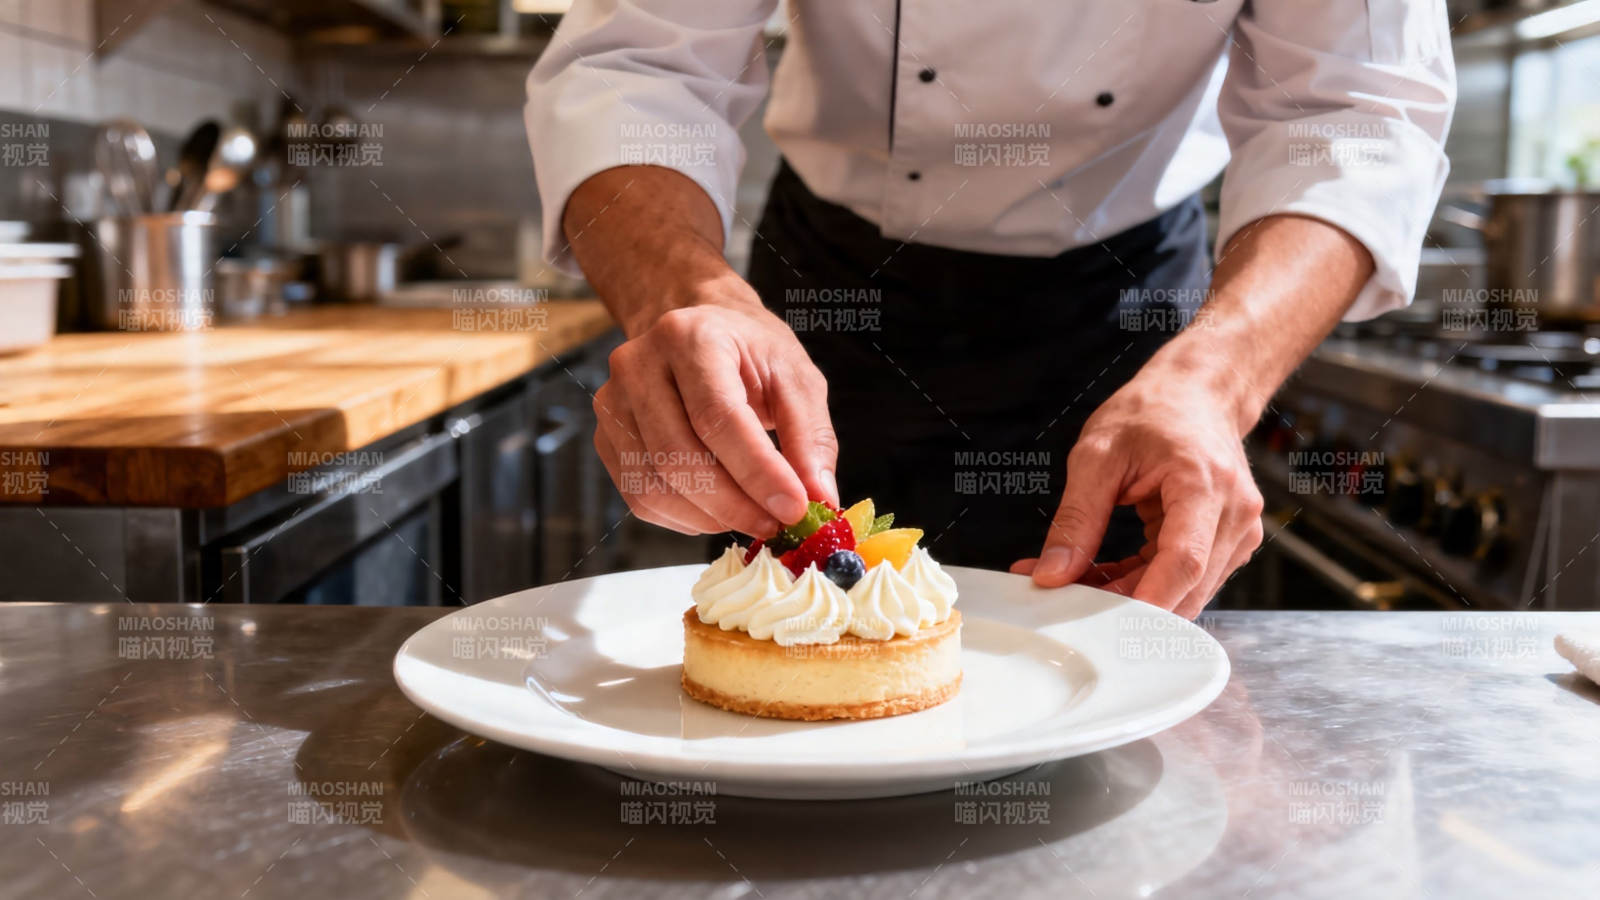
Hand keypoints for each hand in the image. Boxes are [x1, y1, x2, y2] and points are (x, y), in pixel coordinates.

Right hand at [592, 274, 838, 536]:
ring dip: (710, 518)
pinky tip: (717, 510)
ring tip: (751, 518)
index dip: (757, 471)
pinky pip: (640, 497)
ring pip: (654, 485)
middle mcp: (639, 365)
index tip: (793, 508)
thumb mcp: (795, 377)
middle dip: (733, 505)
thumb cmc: (747, 352)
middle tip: (775, 525)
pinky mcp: (605, 437)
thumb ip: (810, 436)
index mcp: (691, 338)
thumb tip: (819, 499)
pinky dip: (684, 518)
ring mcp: (613, 403)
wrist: (696, 333)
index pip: (718, 416)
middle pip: (679, 456)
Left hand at [1010, 374, 1263, 617]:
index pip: (1183, 560)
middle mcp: (1235, 513)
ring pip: (1186, 591)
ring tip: (1081, 579)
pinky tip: (1106, 574)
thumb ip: (1077, 518)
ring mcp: (1239, 531)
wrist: (1196, 394)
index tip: (1104, 623)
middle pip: (1186, 586)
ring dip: (1133, 596)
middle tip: (1067, 596)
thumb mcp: (1098, 455)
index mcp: (1205, 483)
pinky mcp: (1229, 543)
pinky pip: (1186, 580)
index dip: (1147, 600)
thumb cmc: (1152, 412)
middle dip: (1126, 603)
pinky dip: (1145, 584)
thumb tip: (1052, 573)